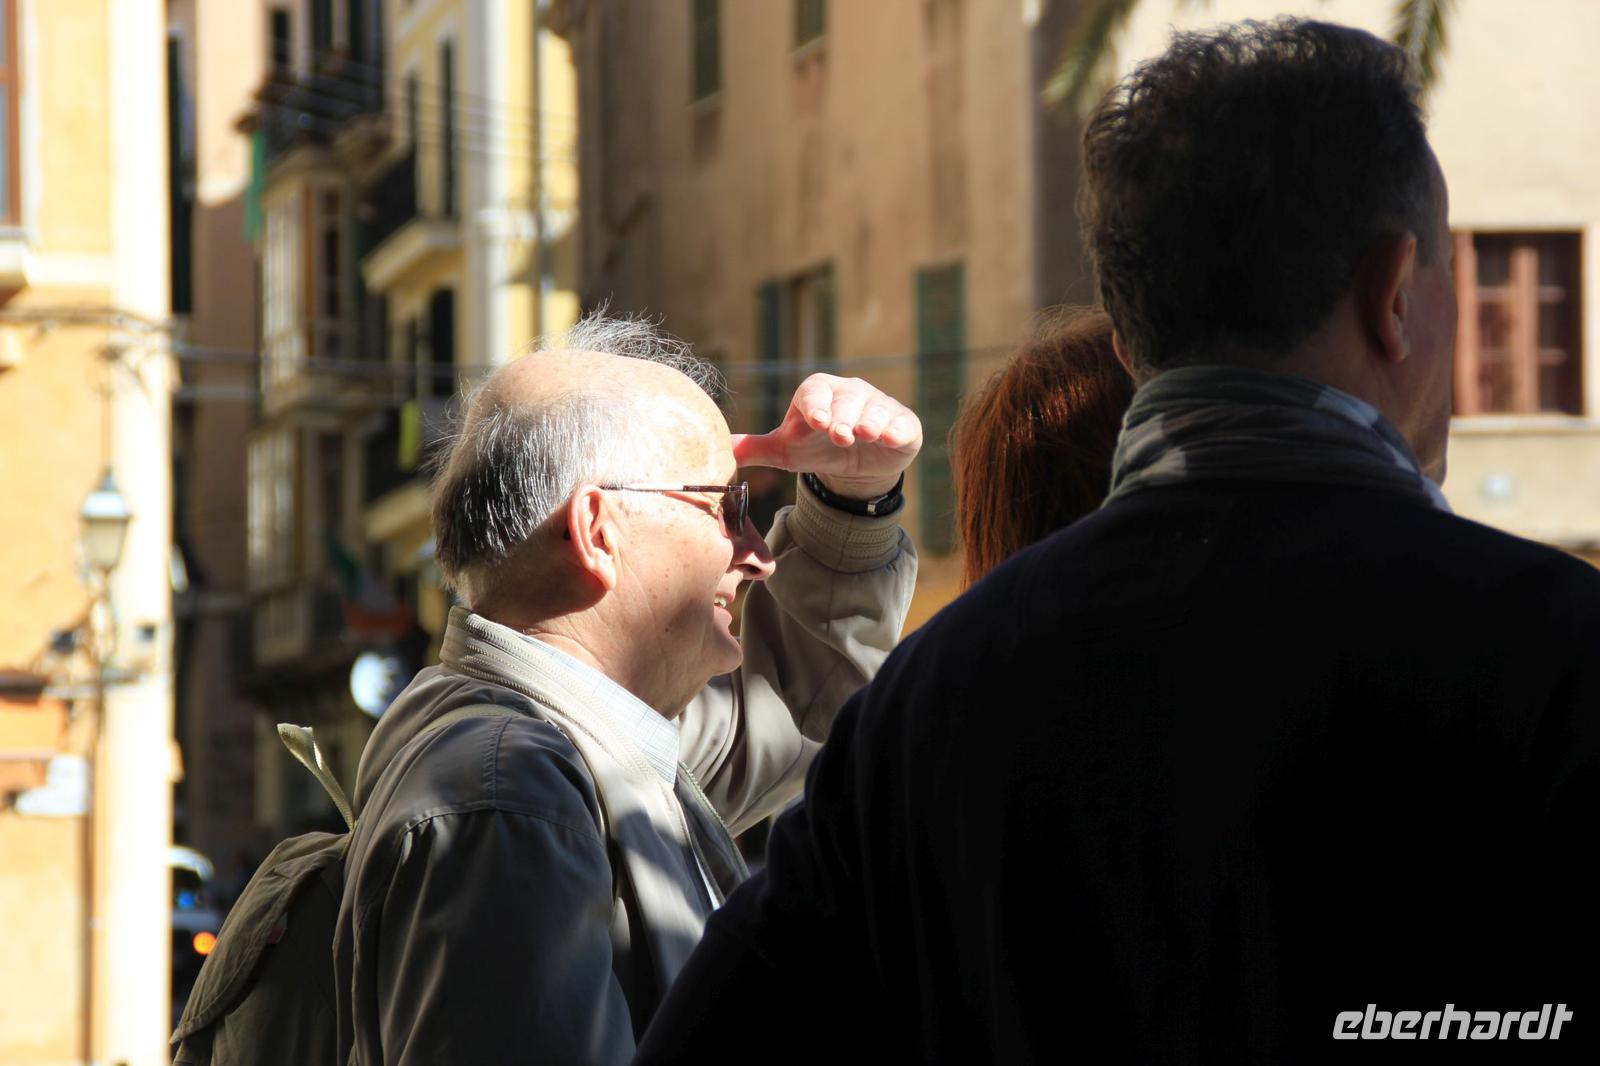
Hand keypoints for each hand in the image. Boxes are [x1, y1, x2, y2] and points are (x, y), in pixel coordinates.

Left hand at [732, 373, 922, 499]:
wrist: (856, 465)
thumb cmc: (817, 448)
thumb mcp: (786, 451)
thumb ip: (755, 448)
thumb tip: (721, 448)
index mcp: (819, 394)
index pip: (814, 391)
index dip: (815, 404)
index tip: (814, 421)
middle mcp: (850, 394)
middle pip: (846, 398)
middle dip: (842, 416)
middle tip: (838, 435)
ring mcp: (879, 407)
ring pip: (874, 407)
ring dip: (869, 420)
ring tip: (863, 434)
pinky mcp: (902, 424)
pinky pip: (901, 422)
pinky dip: (896, 428)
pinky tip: (890, 437)